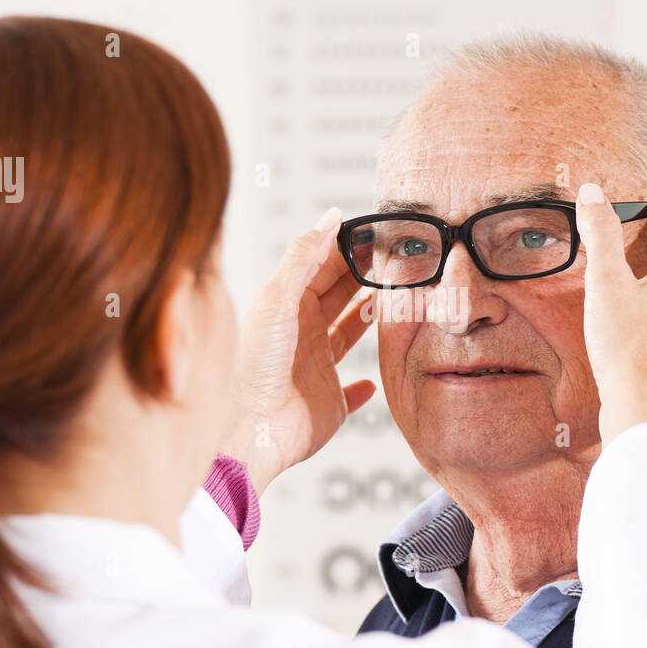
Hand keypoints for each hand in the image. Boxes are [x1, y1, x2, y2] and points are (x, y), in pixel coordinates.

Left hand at [217, 208, 376, 493]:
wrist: (251, 430)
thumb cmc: (253, 366)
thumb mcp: (278, 299)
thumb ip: (305, 256)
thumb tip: (330, 217)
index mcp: (285, 306)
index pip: (321, 267)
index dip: (347, 249)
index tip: (375, 232)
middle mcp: (301, 334)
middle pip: (338, 296)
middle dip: (363, 276)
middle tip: (396, 258)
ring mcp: (316, 368)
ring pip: (348, 335)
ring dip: (368, 320)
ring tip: (394, 299)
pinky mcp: (330, 403)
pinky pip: (352, 391)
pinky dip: (364, 386)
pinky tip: (372, 379)